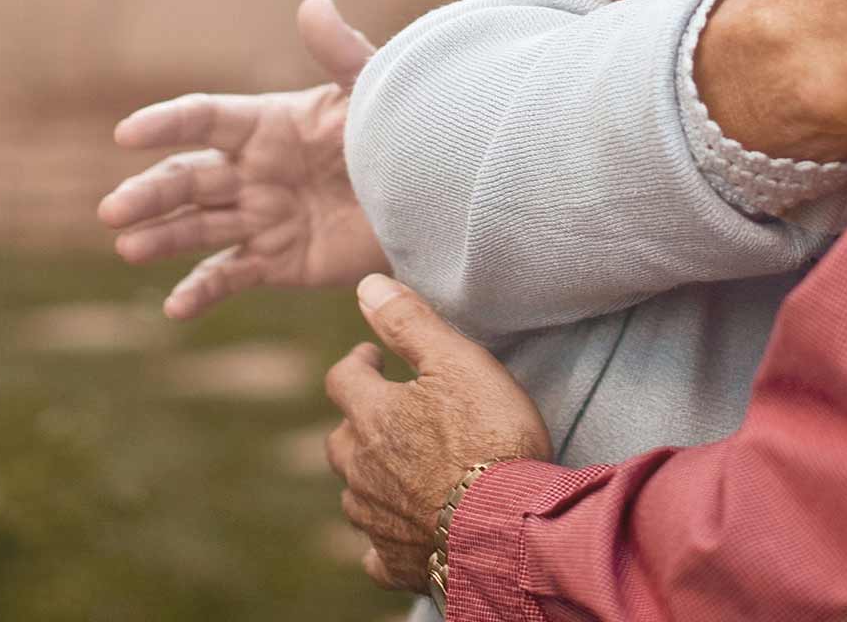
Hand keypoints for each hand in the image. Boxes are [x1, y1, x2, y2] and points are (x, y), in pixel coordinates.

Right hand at [98, 0, 388, 318]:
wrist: (435, 194)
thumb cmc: (403, 131)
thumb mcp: (373, 91)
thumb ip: (342, 53)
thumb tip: (313, 2)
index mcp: (268, 123)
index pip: (204, 119)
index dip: (165, 123)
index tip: (126, 133)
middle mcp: (253, 170)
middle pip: (187, 179)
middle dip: (148, 193)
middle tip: (113, 210)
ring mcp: (261, 217)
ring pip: (196, 226)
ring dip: (160, 238)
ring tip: (129, 248)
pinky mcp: (276, 260)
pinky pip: (228, 276)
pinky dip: (199, 292)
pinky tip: (174, 308)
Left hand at [326, 275, 550, 591]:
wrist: (505, 521)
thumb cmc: (490, 433)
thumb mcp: (457, 360)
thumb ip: (410, 323)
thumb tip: (367, 286)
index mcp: (372, 415)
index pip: (342, 379)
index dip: (358, 362)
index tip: (374, 357)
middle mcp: (361, 468)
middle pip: (341, 439)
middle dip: (360, 420)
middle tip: (392, 411)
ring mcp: (375, 518)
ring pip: (355, 491)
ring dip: (371, 475)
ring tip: (402, 466)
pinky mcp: (394, 560)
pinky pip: (375, 550)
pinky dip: (384, 536)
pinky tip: (401, 531)